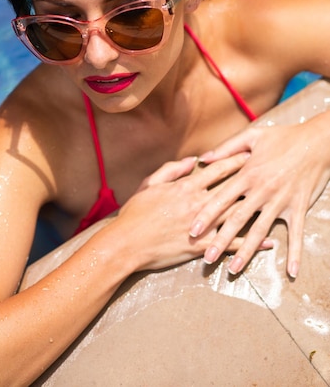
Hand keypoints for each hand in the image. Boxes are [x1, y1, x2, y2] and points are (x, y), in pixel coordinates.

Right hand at [118, 155, 270, 271]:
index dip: (236, 161)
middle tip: (270, 172)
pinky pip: (230, 244)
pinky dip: (250, 243)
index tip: (251, 154)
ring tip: (275, 202)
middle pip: (232, 189)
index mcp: (186, 187)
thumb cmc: (136, 213)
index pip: (217, 170)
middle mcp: (198, 204)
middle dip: (253, 179)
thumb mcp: (150, 184)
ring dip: (257, 208)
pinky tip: (267, 242)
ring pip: (235, 215)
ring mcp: (202, 227)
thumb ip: (171, 170)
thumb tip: (191, 161)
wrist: (127, 243)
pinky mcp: (201, 247)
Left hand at [188, 120, 329, 277]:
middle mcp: (262, 190)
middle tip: (206, 259)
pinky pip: (296, 233)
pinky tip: (291, 272)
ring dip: (247, 251)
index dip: (206, 215)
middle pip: (237, 219)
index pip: (221, 198)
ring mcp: (280, 200)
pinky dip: (295, 253)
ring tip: (233, 268)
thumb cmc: (283, 137)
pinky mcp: (299, 207)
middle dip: (220, 240)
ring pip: (260, 230)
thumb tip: (203, 158)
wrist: (317, 141)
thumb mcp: (252, 136)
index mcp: (248, 174)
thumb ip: (226, 148)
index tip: (192, 231)